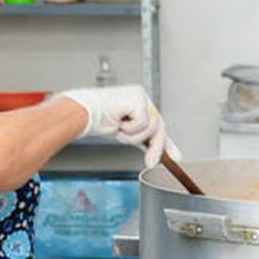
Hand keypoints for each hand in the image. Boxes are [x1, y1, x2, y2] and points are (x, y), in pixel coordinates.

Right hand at [56, 85, 175, 165]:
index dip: (166, 142)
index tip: (176, 157)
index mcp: (140, 103)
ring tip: (119, 129)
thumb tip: (159, 158)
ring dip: (133, 135)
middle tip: (150, 162)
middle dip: (156, 147)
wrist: (82, 114)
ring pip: (151, 127)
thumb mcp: (128, 134)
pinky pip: (143, 123)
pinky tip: (118, 121)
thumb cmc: (100, 121)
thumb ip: (145, 143)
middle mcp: (142, 97)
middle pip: (159, 126)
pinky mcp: (137, 98)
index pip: (157, 124)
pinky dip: (129, 128)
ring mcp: (141, 96)